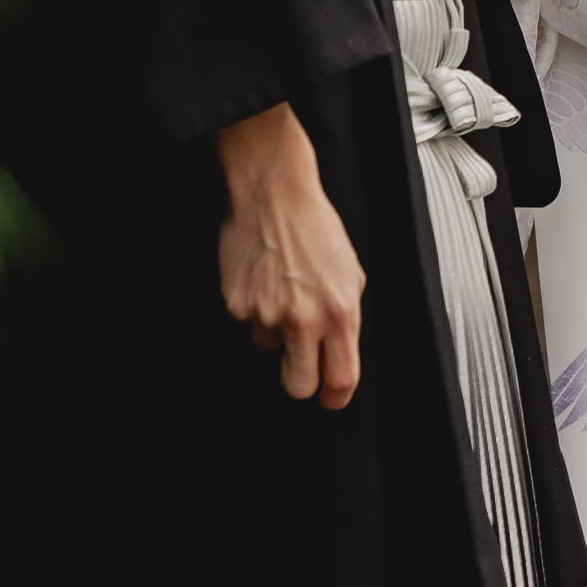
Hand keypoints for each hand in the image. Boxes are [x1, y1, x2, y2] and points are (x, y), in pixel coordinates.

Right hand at [216, 103, 365, 407]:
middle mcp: (304, 317)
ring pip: (269, 349)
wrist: (274, 190)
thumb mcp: (349, 271)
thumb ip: (345, 318)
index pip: (341, 379)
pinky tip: (261, 277)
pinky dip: (253, 307)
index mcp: (340, 310)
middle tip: (300, 356)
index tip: (330, 394)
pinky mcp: (237, 305)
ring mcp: (266, 313)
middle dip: (301, 378)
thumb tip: (336, 356)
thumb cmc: (315, 226)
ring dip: (274, 330)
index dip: (335, 395)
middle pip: (298, 385)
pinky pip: (246, 324)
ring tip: (280, 288)